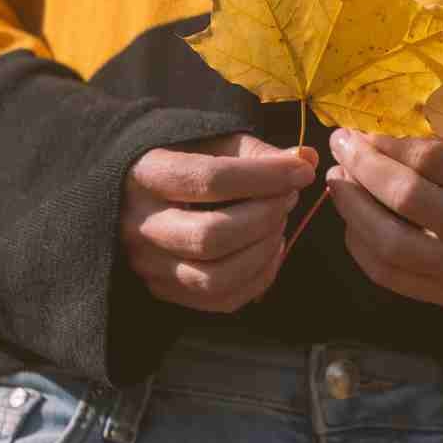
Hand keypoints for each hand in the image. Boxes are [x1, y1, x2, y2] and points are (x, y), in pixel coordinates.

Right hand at [121, 133, 316, 312]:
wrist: (137, 191)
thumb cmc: (184, 159)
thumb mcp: (214, 142)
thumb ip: (258, 151)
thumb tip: (305, 159)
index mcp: (145, 174)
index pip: (209, 179)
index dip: (264, 176)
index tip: (301, 170)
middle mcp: (138, 224)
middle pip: (211, 235)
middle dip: (264, 216)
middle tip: (289, 197)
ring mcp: (148, 264)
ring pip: (216, 277)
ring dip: (263, 251)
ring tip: (280, 222)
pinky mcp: (164, 290)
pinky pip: (220, 300)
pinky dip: (258, 279)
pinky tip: (272, 249)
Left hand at [328, 129, 442, 306]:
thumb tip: (387, 129)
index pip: (435, 161)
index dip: (390, 143)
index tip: (365, 130)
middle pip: (406, 198)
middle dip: (363, 167)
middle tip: (340, 145)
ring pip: (389, 242)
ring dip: (352, 207)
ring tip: (339, 180)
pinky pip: (387, 274)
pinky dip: (359, 245)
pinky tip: (351, 219)